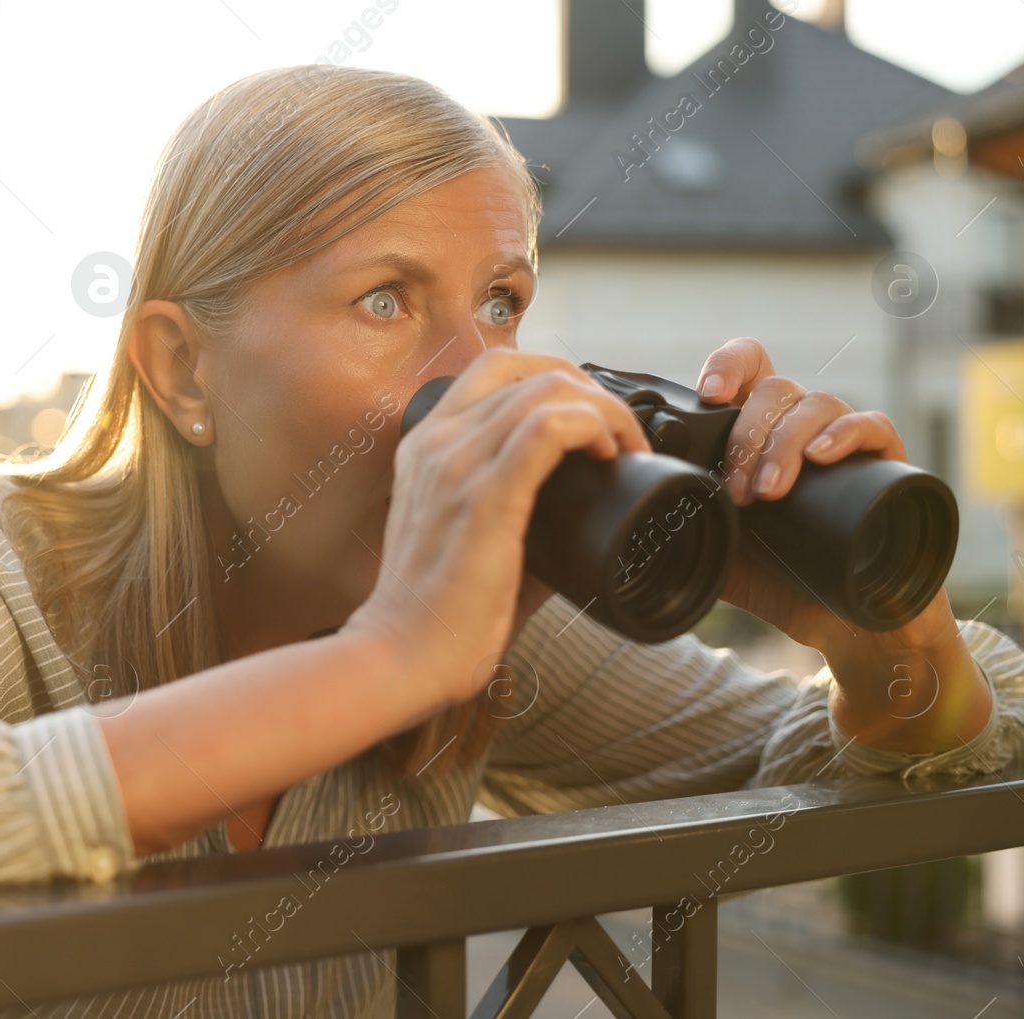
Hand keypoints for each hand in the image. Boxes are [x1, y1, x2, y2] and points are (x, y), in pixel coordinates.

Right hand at [343, 348, 651, 708]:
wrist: (400, 655)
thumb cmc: (435, 612)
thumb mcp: (469, 540)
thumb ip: (515, 514)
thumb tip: (582, 519)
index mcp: (426, 446)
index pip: (494, 369)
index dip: (554, 377)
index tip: (589, 418)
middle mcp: (436, 442)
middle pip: (525, 368)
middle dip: (588, 388)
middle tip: (619, 431)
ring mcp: (457, 464)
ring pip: (545, 390)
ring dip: (602, 409)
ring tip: (624, 445)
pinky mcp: (484, 496)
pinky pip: (548, 428)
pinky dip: (592, 426)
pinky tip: (609, 453)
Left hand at [694, 337, 962, 665]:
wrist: (846, 628)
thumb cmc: (783, 581)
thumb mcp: (719, 551)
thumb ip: (684, 527)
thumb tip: (635, 521)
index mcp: (762, 433)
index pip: (750, 367)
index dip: (729, 366)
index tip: (709, 393)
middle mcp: (803, 427)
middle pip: (774, 388)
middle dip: (746, 436)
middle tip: (738, 492)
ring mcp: (846, 442)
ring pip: (816, 403)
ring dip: (783, 443)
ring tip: (769, 492)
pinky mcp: (887, 464)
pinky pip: (872, 424)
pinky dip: (844, 433)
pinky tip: (821, 456)